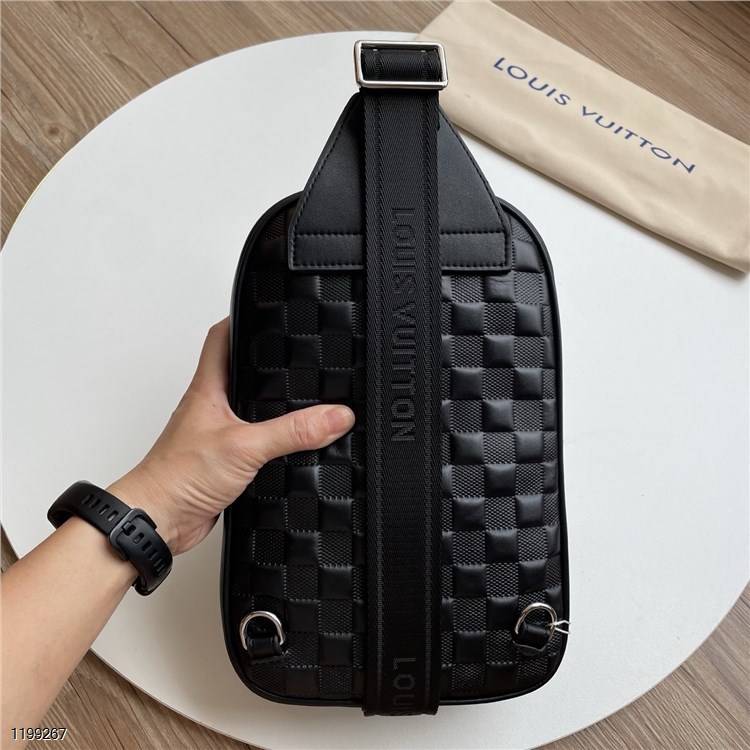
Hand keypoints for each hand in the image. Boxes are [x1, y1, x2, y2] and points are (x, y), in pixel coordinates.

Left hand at [106, 317, 354, 554]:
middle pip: (236, 368)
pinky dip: (270, 437)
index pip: (221, 337)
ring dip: (268, 400)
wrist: (157, 519)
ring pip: (245, 405)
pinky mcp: (222, 460)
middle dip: (263, 358)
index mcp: (208, 388)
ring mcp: (214, 432)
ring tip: (296, 393)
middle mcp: (210, 405)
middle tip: (289, 349)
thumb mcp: (246, 446)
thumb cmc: (177, 477)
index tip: (267, 310)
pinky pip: (251, 439)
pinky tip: (286, 444)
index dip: (242, 318)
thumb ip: (293, 430)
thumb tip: (335, 416)